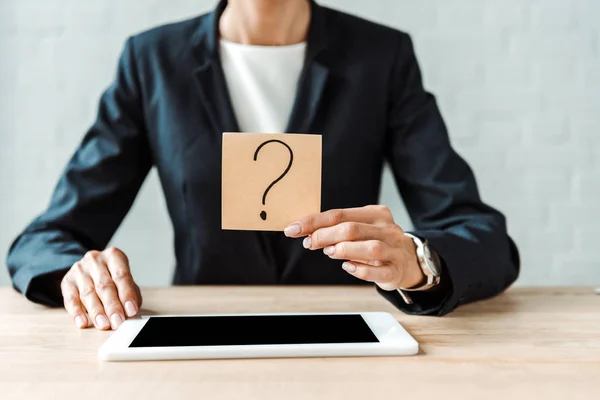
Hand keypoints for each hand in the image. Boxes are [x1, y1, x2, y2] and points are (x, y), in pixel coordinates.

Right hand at [60, 247, 141, 329]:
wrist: (89, 268)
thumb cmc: (112, 277)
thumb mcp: (125, 280)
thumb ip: (131, 293)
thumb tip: (130, 311)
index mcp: (113, 256)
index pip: (121, 276)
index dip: (127, 294)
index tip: (131, 310)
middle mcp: (95, 260)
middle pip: (104, 286)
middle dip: (112, 306)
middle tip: (117, 321)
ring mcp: (79, 270)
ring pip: (88, 293)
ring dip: (96, 312)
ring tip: (104, 324)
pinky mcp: (67, 282)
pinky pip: (71, 299)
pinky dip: (77, 312)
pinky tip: (83, 322)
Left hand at [284, 205, 424, 290]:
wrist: (407, 261)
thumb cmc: (375, 242)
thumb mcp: (359, 229)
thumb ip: (337, 228)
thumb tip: (305, 231)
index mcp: (377, 213)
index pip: (340, 214)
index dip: (314, 222)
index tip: (293, 228)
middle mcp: (388, 229)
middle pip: (352, 229)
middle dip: (324, 235)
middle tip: (308, 243)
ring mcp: (395, 250)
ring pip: (369, 247)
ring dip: (344, 250)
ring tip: (329, 252)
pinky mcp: (395, 271)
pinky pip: (378, 271)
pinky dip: (360, 269)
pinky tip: (348, 267)